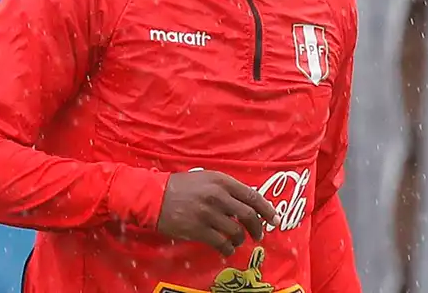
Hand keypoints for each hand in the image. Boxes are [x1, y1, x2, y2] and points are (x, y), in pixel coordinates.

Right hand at [157, 171, 279, 256]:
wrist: (154, 196)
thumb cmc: (181, 186)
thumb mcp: (206, 178)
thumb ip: (226, 188)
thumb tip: (247, 201)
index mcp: (221, 181)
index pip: (252, 196)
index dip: (267, 209)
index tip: (274, 219)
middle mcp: (218, 196)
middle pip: (248, 215)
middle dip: (258, 227)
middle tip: (259, 234)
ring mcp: (208, 214)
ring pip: (236, 231)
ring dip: (241, 239)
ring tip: (239, 241)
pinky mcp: (198, 230)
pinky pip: (221, 243)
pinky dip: (227, 248)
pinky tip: (226, 248)